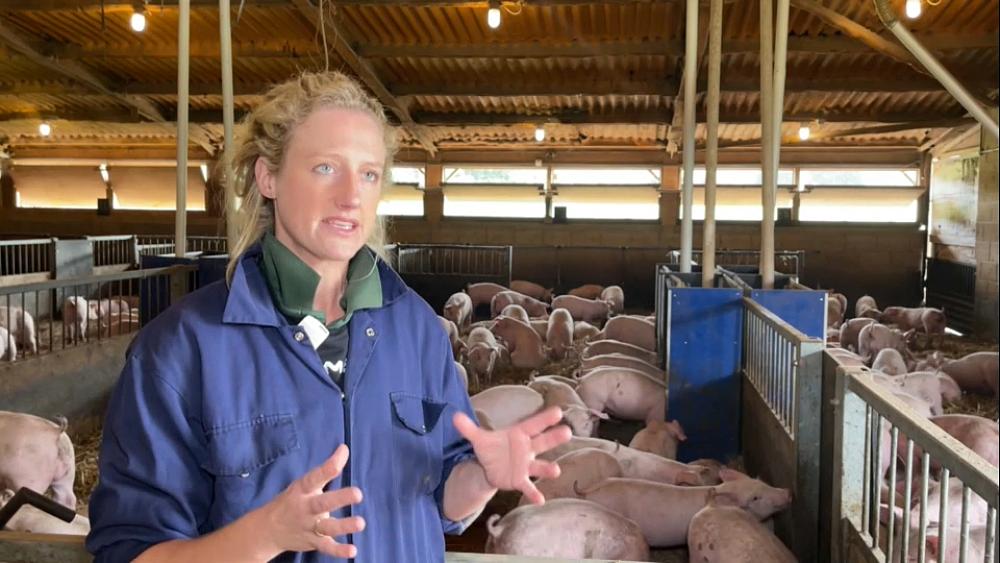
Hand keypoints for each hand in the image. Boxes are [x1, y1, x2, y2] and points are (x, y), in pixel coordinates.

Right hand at [258, 444, 364, 557]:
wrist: (268, 530)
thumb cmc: (293, 500)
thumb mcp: (305, 483)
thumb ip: (327, 470)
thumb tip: (345, 449)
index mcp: (303, 490)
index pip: (315, 477)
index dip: (328, 467)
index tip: (342, 452)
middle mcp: (305, 508)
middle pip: (322, 503)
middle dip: (339, 498)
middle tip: (358, 493)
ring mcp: (309, 526)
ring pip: (327, 527)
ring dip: (343, 526)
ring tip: (360, 523)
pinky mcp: (313, 542)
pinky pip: (326, 547)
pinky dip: (338, 550)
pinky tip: (352, 551)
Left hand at [453, 406, 571, 504]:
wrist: (490, 467)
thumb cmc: (491, 447)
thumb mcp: (479, 438)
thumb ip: (468, 428)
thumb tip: (454, 416)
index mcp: (519, 434)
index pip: (533, 424)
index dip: (544, 419)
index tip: (558, 411)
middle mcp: (527, 449)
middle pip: (542, 442)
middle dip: (554, 437)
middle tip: (567, 431)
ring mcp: (526, 465)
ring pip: (539, 465)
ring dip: (547, 469)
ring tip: (556, 470)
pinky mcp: (520, 480)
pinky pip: (528, 487)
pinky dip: (533, 493)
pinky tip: (540, 500)